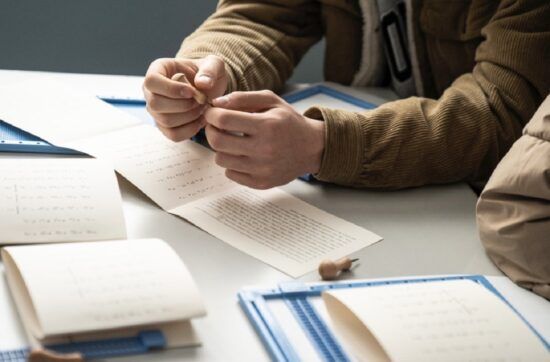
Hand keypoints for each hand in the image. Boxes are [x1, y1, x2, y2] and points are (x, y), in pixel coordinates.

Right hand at [143, 56, 227, 140]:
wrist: (209, 88)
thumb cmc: (207, 73)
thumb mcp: (214, 64)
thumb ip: (210, 69)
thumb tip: (202, 84)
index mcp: (157, 69)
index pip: (152, 81)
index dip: (171, 89)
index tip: (191, 92)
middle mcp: (151, 91)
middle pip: (155, 104)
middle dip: (183, 105)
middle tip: (201, 101)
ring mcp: (156, 110)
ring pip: (165, 121)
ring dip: (189, 117)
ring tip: (202, 108)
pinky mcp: (164, 126)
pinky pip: (173, 135)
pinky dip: (190, 130)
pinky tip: (200, 119)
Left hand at [204, 90, 324, 188]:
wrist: (312, 148)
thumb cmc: (289, 121)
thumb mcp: (271, 101)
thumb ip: (242, 98)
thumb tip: (216, 103)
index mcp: (266, 125)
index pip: (224, 120)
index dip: (212, 115)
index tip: (212, 113)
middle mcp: (265, 149)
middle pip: (218, 142)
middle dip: (211, 131)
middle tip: (216, 127)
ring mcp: (263, 169)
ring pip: (221, 160)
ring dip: (220, 148)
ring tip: (231, 141)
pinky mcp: (261, 182)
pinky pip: (230, 174)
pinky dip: (231, 164)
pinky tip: (241, 155)